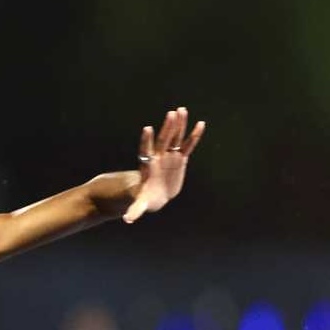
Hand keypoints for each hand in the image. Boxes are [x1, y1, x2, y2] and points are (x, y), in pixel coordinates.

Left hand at [124, 107, 205, 223]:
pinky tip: (201, 124)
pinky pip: (188, 145)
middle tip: (171, 113)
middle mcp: (159, 157)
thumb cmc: (146, 198)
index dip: (146, 140)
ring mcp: (170, 156)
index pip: (146, 150)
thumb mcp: (141, 204)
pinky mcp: (180, 158)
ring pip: (175, 138)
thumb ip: (136, 209)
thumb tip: (128, 219)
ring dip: (179, 125)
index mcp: (149, 165)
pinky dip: (194, 136)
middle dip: (167, 127)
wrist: (155, 194)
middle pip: (163, 140)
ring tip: (182, 110)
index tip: (148, 129)